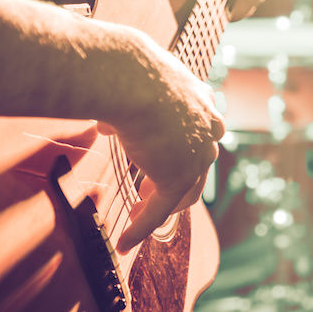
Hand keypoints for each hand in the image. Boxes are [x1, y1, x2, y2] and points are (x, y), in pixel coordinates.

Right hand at [99, 41, 224, 252]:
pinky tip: (125, 241)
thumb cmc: (127, 70)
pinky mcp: (177, 177)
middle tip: (149, 190)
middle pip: (197, 164)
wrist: (132, 78)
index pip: (197, 132)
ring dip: (162, 204)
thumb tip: (106, 123)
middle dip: (174, 178)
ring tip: (139, 213)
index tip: (157, 158)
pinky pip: (160, 209)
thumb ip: (126, 108)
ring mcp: (196, 154)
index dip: (178, 149)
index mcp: (201, 100)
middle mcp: (207, 127)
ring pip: (185, 191)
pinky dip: (142, 227)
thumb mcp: (131, 85)